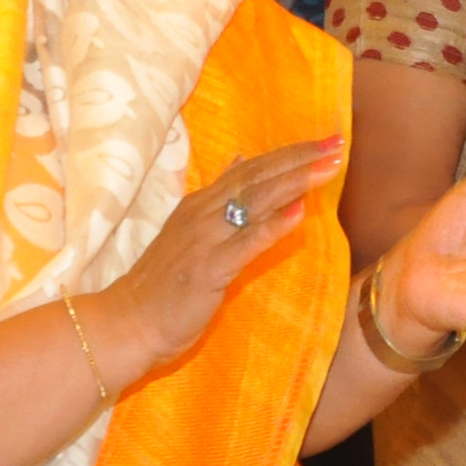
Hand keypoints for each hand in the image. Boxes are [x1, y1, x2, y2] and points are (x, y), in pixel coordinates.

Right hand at [86, 138, 344, 392]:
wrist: (127, 324)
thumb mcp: (190, 231)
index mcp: (201, 204)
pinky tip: (299, 213)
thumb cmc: (163, 285)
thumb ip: (218, 199)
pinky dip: (272, 227)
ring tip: (329, 166)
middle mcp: (202, 213)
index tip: (325, 141)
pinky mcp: (207, 269)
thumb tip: (239, 162)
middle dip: (300, 158)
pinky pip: (244, 244)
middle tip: (337, 142)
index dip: (289, 154)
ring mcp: (204, 239)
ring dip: (295, 182)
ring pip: (255, 202)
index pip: (251, 169)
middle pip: (257, 177)